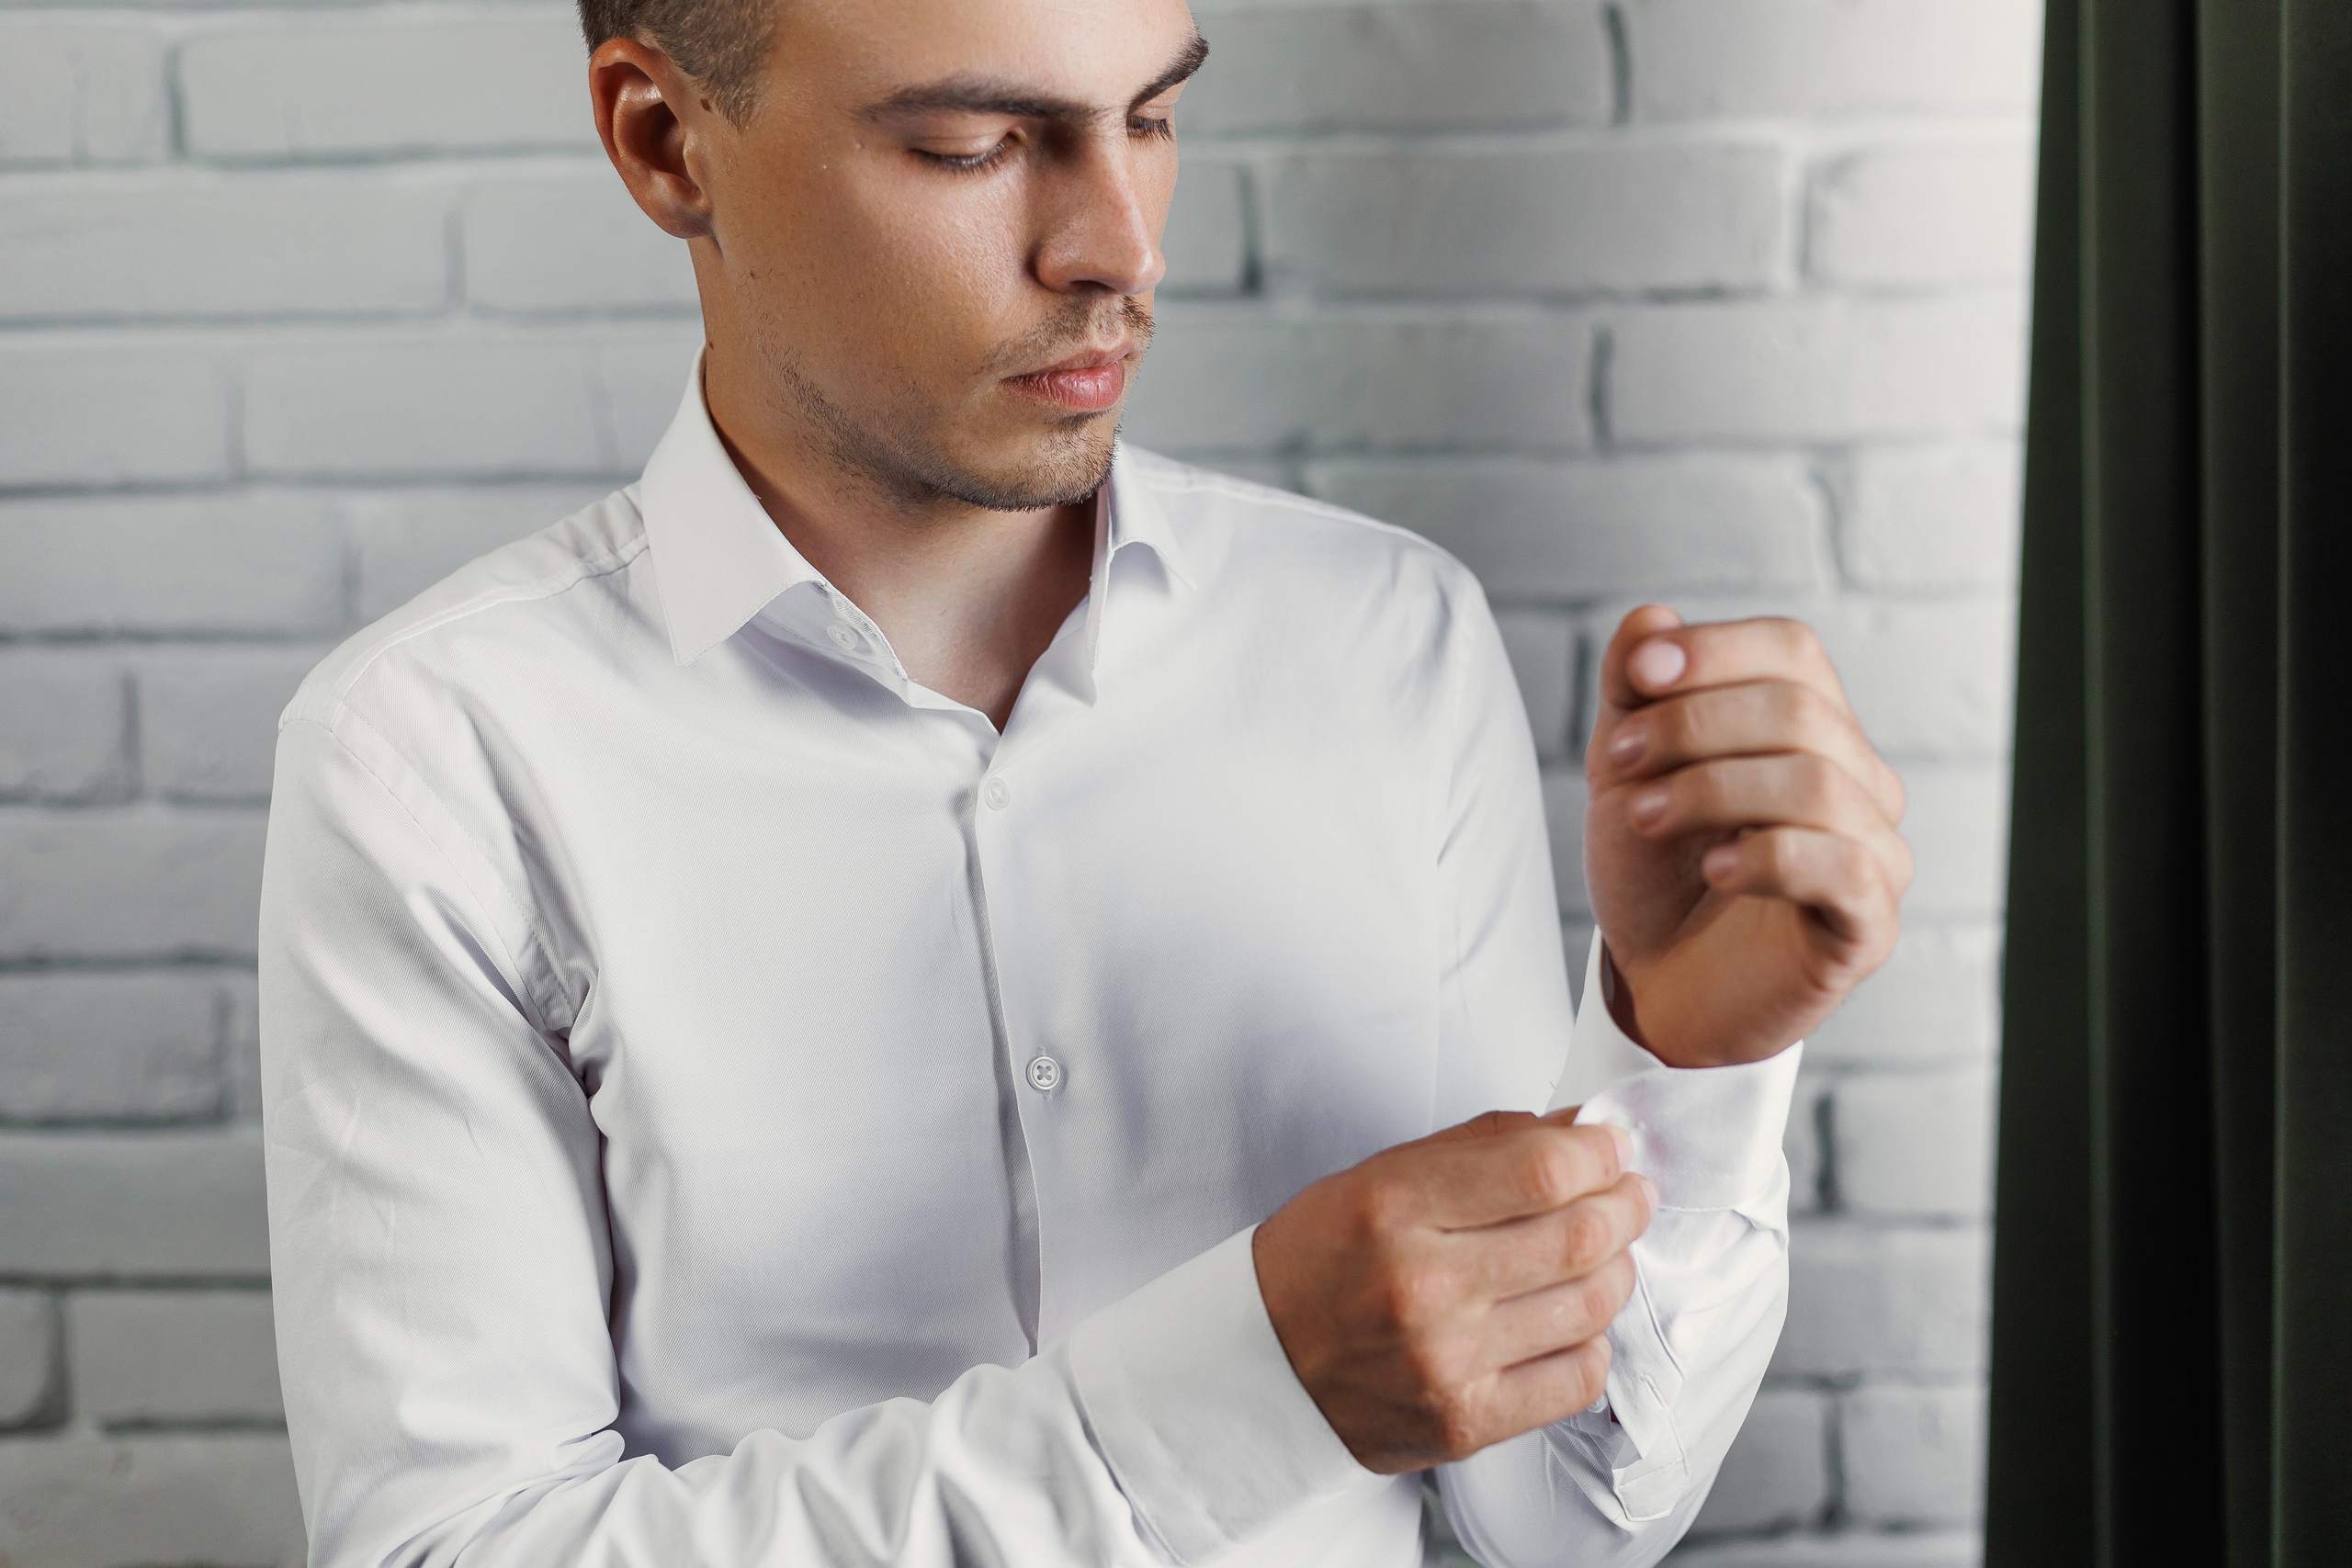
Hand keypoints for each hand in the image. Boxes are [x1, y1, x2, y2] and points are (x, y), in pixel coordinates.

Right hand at [1252, 1109, 1657, 1472]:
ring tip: (1604, 1252)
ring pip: (1591, 1307)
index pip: (1540, 1171)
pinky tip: (1570, 1320)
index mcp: (1393, 1207)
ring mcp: (1445, 1362)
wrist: (1260, 1364)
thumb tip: (1582, 1130)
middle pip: (1578, 1237)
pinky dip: (1594, 1341)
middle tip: (1630, 1194)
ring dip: (1617, 1268)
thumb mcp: (1380, 1174)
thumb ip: (1485, 1146)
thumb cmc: (1324, 1258)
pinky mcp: (1464, 1422)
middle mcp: (1421, 1286)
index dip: (1600, 1152)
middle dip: (1625, 1205)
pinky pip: (1578, 1379)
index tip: (1613, 1147)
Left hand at [1584, 605, 1909, 1066]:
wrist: (1657, 982)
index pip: (1793, 650)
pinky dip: (1770, 858)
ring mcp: (1874, 853)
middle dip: (1695, 725)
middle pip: (1802, 711)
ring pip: (1819, 783)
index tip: (1638, 680)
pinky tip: (1715, 870)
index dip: (1715, 653)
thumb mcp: (1624, 767)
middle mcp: (1859, 779)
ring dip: (1715, 789)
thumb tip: (1652, 618)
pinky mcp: (1868, 925)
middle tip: (1621, 763)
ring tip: (1647, 816)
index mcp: (1810, 727)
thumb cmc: (1657, 869)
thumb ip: (1634, 689)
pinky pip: (1844, 868)